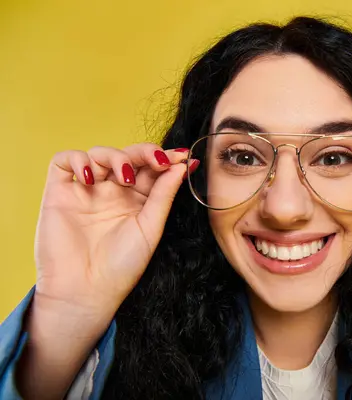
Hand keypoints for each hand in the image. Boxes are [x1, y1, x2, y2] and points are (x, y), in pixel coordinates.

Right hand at [34, 144, 190, 317]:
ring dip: (115, 156)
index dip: (166, 158)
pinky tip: (91, 177)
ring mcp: (86, 189)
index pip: (151, 168)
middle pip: (128, 155)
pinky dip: (77, 159)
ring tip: (123, 177)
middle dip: (144, 152)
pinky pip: (63, 160)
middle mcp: (112, 191)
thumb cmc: (122, 265)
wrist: (87, 290)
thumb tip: (182, 165)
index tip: (183, 157)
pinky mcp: (59, 192)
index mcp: (137, 199)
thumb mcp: (151, 227)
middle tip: (157, 160)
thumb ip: (164, 194)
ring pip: (99, 153)